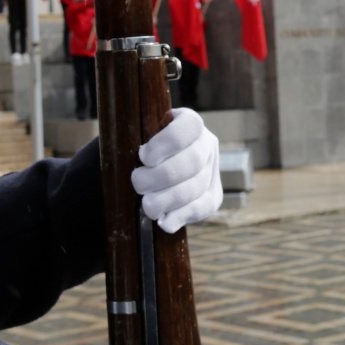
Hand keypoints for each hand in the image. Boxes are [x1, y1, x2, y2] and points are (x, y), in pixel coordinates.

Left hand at [132, 107, 222, 233]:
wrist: (146, 170)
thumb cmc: (135, 150)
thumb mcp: (134, 137)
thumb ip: (133, 142)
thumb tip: (131, 158)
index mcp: (189, 122)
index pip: (187, 127)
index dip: (165, 143)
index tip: (142, 156)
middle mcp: (206, 143)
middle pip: (192, 161)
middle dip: (160, 177)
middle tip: (138, 183)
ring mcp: (212, 169)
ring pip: (196, 187)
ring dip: (167, 200)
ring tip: (147, 206)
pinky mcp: (212, 195)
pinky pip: (203, 208)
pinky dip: (181, 216)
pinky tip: (164, 222)